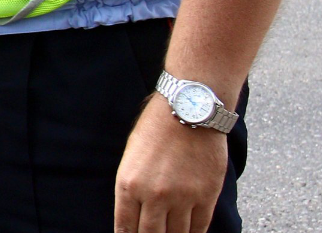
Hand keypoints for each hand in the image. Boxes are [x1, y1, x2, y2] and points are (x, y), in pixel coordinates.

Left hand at [113, 102, 227, 232]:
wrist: (189, 111)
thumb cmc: (155, 130)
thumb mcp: (131, 158)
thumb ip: (132, 188)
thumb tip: (135, 215)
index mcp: (128, 185)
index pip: (125, 227)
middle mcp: (154, 195)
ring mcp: (182, 198)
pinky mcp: (206, 196)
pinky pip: (199, 227)